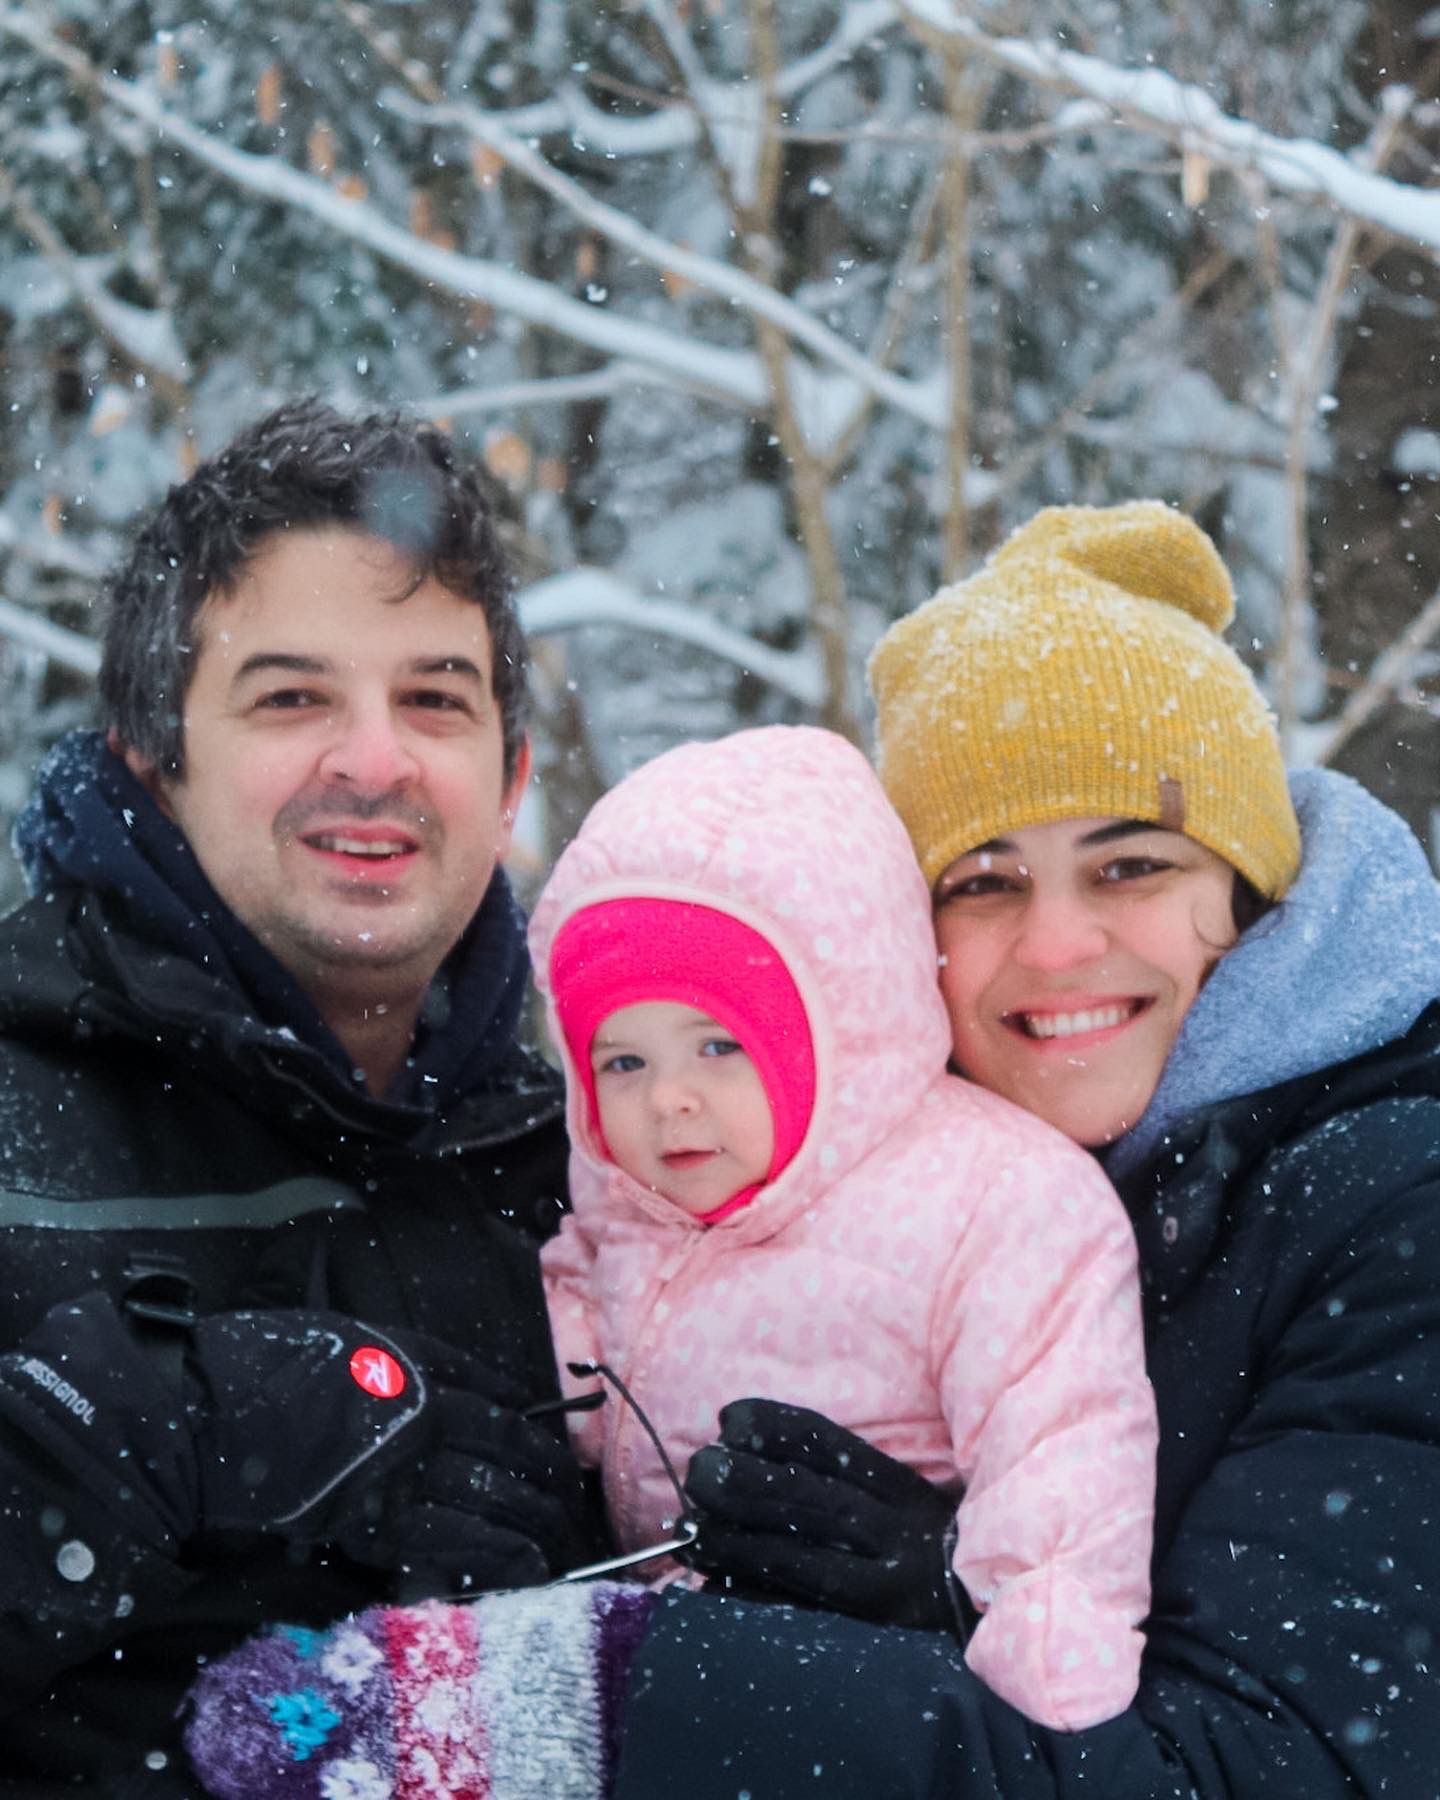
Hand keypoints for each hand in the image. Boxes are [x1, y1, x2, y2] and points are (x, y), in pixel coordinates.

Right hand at [0, 1294, 591, 1593]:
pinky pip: (441, 1545)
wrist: (213, 1413)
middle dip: (540, 1481)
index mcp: (421, 1376)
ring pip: (483, 1504)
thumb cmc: (278, 1363)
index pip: (500, 1408)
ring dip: (523, 1525)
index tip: (557, 1451)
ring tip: (550, 1540)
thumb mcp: (362, 1337)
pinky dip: (484, 1556)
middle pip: (502, 1455)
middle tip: (563, 1500)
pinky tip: (515, 1564)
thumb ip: (421, 1362)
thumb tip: (482, 1385)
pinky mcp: (367, 1525)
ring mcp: (398, 1478)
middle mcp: (421, 1425)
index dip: (535, 1434)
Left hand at [683, 1397, 973, 1634]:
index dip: (777, 1428)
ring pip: (803, 1561)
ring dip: (739, 1542)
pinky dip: (754, 1602)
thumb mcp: (905, 1504)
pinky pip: (802, 1620)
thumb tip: (742, 1442)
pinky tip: (713, 1588)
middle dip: (749, 1484)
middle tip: (700, 1470)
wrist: (984, 1626)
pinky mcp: (874, 1643)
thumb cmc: (927, 1554)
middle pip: (816, 1502)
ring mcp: (889, 1594)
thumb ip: (842, 1476)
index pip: (835, 1448)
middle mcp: (899, 1537)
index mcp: (903, 1492)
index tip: (728, 1419)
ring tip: (690, 1529)